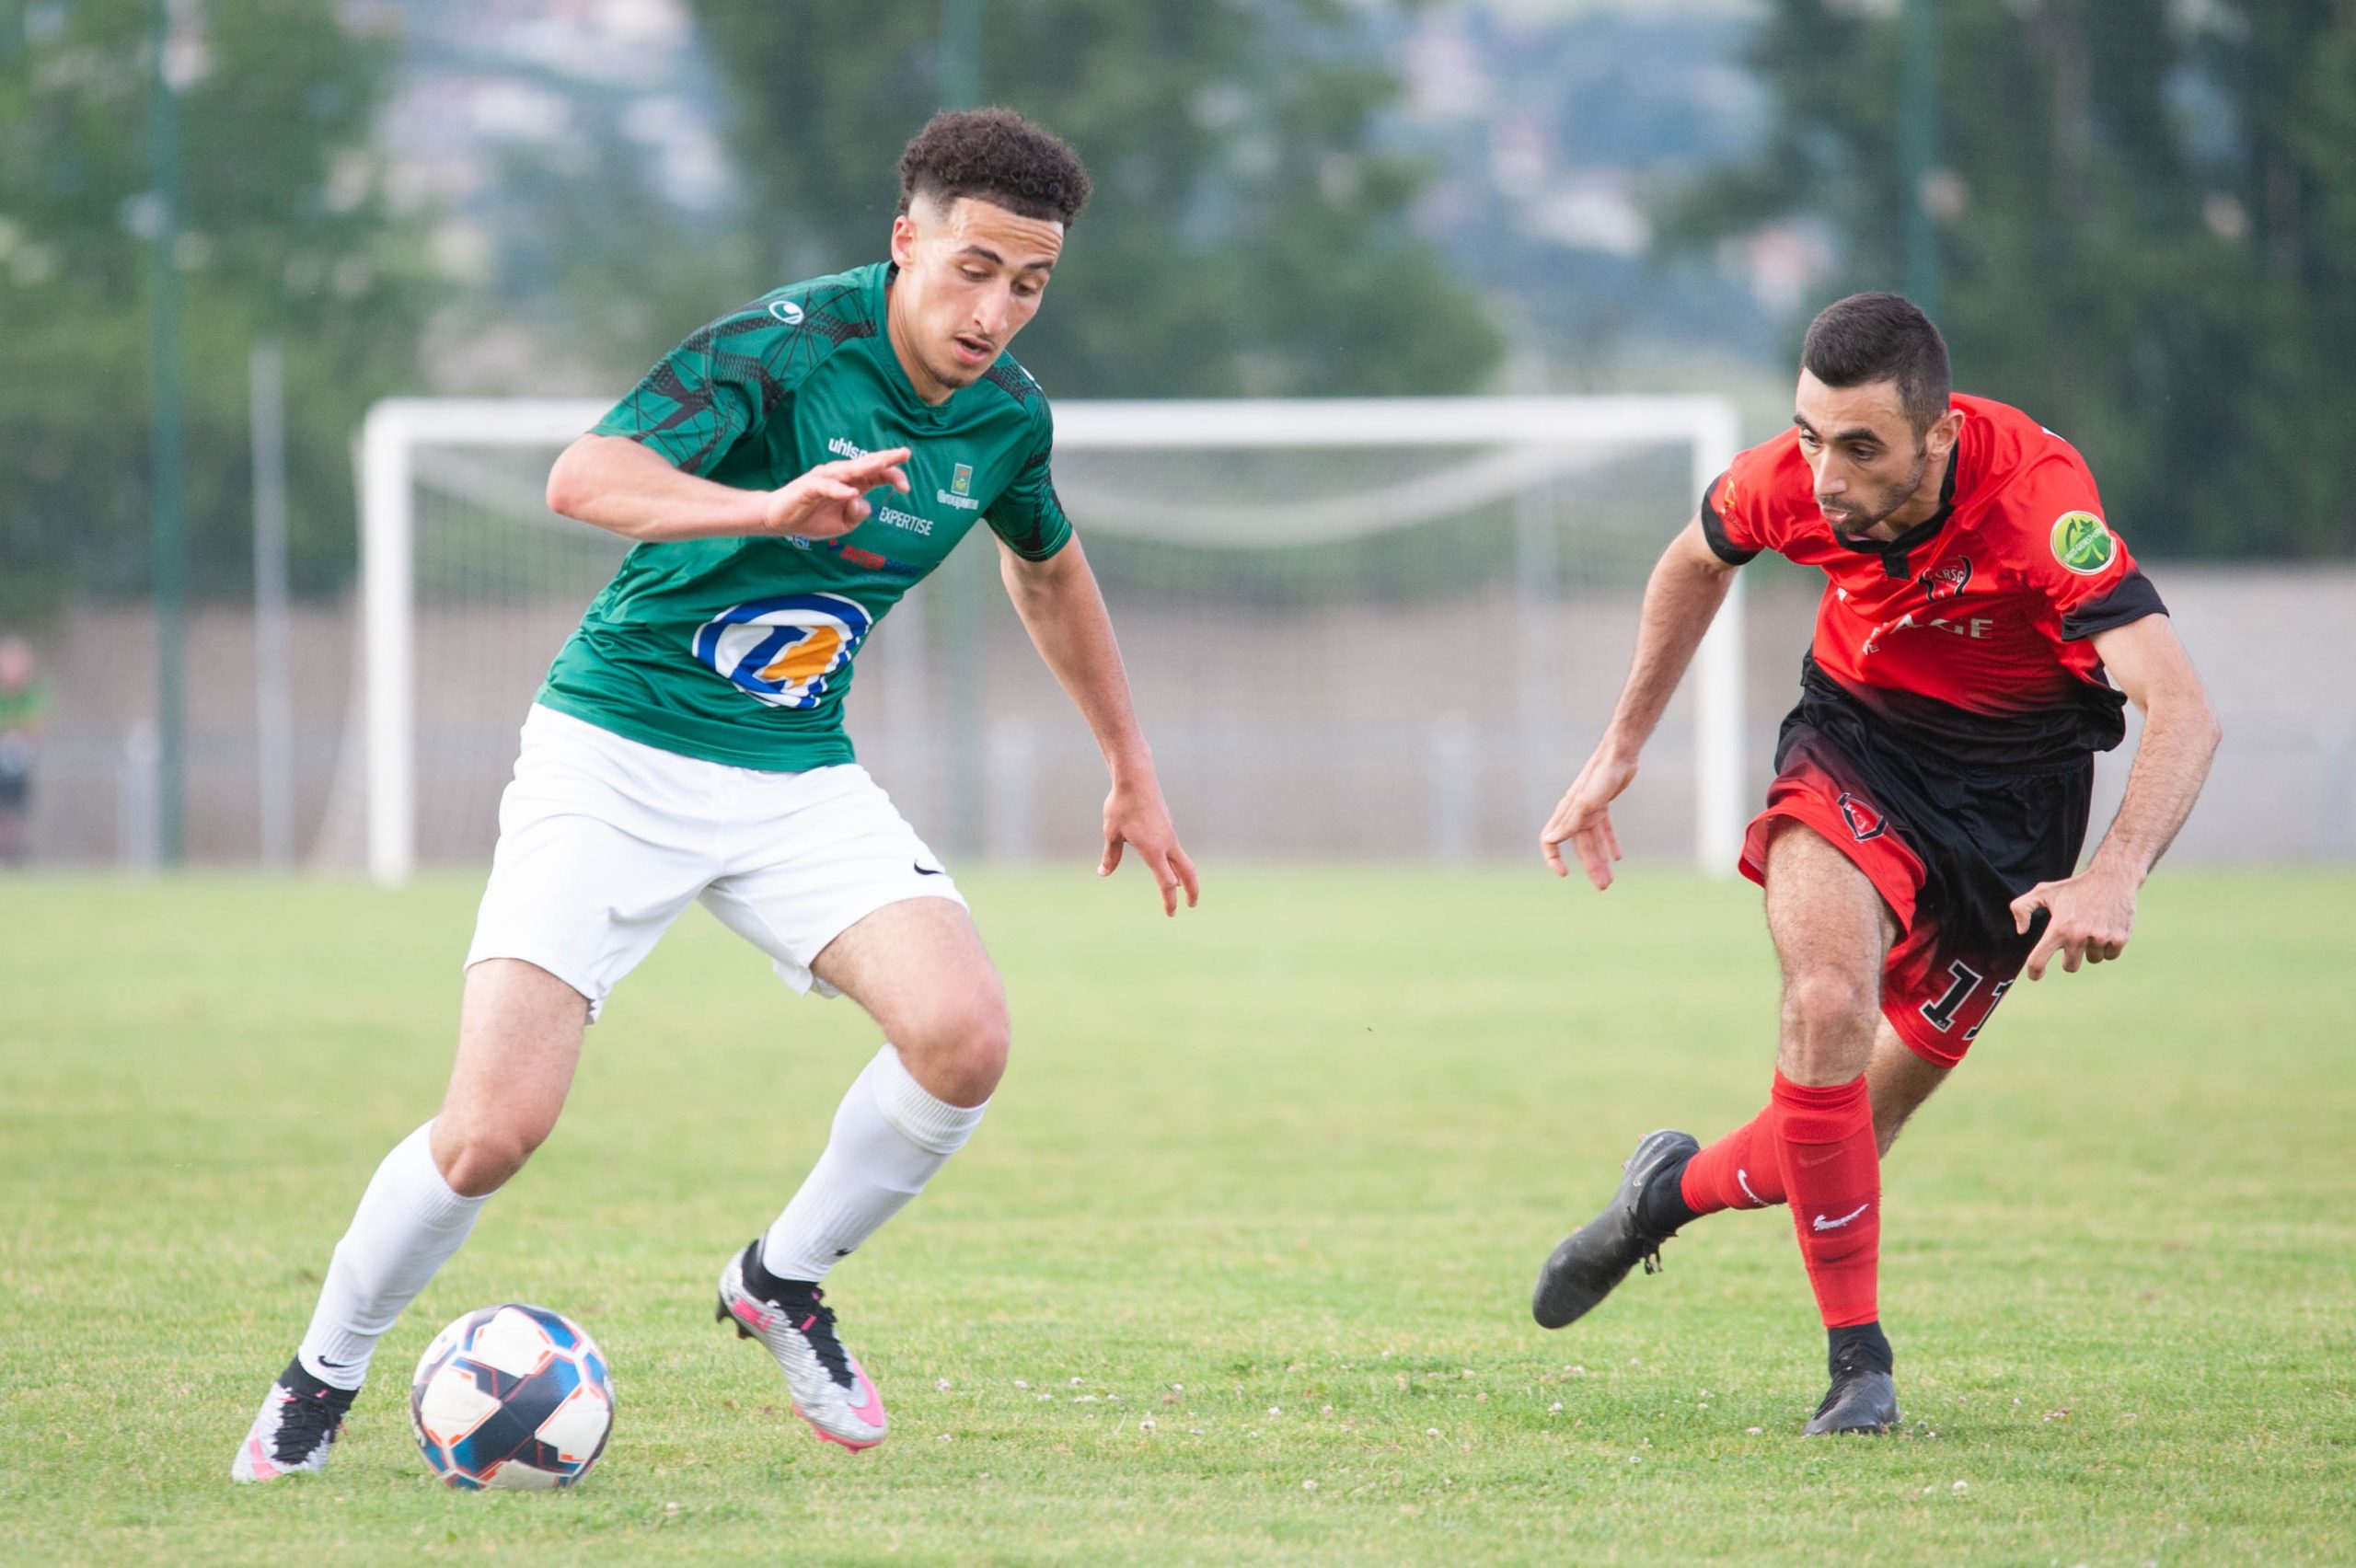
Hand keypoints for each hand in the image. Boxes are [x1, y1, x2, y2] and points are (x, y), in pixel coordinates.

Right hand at [762, 448, 910, 539]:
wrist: (779, 520)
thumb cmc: (812, 518)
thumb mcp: (843, 525)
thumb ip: (857, 515)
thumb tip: (863, 503)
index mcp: (852, 483)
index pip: (877, 475)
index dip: (893, 476)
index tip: (906, 488)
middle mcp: (840, 476)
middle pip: (866, 465)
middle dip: (886, 459)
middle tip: (905, 453)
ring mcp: (824, 479)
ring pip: (848, 470)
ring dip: (866, 467)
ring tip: (883, 463)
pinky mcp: (808, 487)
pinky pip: (826, 487)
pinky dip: (839, 490)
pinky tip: (852, 493)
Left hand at [1099, 774, 1198, 916]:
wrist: (1136, 778)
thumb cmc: (1122, 806)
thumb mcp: (1112, 833)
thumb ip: (1111, 855)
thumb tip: (1104, 873)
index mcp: (1153, 851)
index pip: (1166, 882)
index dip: (1169, 900)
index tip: (1171, 913)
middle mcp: (1167, 844)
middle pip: (1188, 872)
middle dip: (1192, 890)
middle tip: (1192, 905)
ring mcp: (1170, 834)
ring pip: (1183, 860)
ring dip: (1185, 876)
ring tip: (1183, 888)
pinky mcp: (1168, 825)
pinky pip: (1175, 849)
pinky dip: (1176, 861)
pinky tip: (1168, 863)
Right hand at [1540, 745, 1639, 887]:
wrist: (1620, 752)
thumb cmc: (1602, 774)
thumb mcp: (1586, 802)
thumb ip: (1569, 822)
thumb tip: (1549, 840)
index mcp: (1567, 813)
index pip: (1550, 840)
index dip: (1553, 858)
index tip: (1564, 874)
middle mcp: (1575, 813)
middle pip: (1580, 847)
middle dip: (1590, 867)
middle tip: (1603, 886)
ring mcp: (1589, 809)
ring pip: (1594, 841)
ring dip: (1601, 859)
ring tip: (1610, 879)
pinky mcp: (1603, 804)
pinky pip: (1605, 830)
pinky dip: (1610, 844)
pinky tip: (1617, 858)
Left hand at [2011, 868, 2137, 979]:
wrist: (2112, 878)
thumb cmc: (2075, 887)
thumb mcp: (2043, 891)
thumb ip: (2022, 908)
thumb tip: (2021, 931)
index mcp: (2058, 927)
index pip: (2038, 960)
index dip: (2035, 972)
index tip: (2036, 975)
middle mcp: (2079, 936)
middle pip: (2069, 966)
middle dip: (2069, 957)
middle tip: (2074, 939)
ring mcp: (2101, 938)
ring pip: (2093, 959)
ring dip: (2091, 949)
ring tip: (2093, 926)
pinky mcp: (2120, 938)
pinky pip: (2110, 955)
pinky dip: (2108, 947)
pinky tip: (2106, 928)